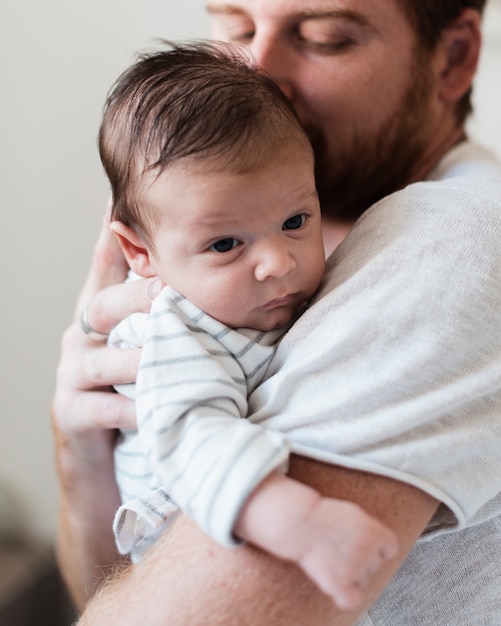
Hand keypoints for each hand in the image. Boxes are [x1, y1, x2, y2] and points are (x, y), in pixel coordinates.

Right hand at [51, 205, 161, 606]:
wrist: (106, 471)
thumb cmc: (140, 401)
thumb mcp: (153, 354)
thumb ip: (173, 323)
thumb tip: (217, 291)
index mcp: (103, 318)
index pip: (106, 267)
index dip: (112, 233)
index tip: (120, 197)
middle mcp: (82, 339)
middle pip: (106, 304)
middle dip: (139, 296)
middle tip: (173, 292)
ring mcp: (72, 376)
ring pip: (109, 357)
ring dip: (148, 358)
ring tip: (179, 359)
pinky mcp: (71, 415)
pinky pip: (106, 408)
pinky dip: (137, 409)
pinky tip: (161, 411)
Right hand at [295, 497, 397, 609]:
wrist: (300, 521)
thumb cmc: (324, 515)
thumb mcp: (354, 514)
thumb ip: (371, 531)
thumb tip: (382, 548)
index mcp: (376, 532)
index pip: (390, 548)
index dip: (376, 547)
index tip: (362, 542)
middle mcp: (369, 552)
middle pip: (374, 565)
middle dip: (361, 559)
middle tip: (339, 547)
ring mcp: (355, 568)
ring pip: (362, 580)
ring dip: (351, 574)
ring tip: (331, 557)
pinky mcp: (339, 582)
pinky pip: (351, 599)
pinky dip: (346, 595)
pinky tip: (336, 582)